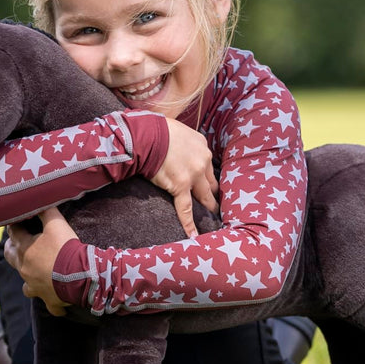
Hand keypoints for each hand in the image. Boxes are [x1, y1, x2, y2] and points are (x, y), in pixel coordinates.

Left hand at [4, 207, 74, 316]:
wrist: (81, 275)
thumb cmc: (66, 248)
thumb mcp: (56, 223)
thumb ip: (45, 211)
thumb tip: (38, 202)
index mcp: (24, 249)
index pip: (13, 232)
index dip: (15, 225)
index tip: (18, 220)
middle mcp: (24, 269)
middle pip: (10, 257)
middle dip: (11, 248)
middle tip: (15, 243)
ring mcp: (34, 286)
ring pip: (24, 284)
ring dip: (27, 277)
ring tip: (32, 271)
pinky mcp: (48, 298)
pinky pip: (46, 302)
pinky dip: (48, 299)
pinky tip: (53, 297)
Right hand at [151, 118, 218, 237]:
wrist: (147, 134)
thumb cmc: (157, 129)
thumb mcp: (177, 129)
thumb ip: (183, 142)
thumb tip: (177, 147)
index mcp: (202, 146)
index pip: (208, 166)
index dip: (208, 177)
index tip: (210, 185)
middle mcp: (202, 161)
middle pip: (211, 183)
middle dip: (214, 194)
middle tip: (217, 204)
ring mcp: (193, 175)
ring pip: (204, 196)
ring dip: (208, 207)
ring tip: (212, 218)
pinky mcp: (180, 186)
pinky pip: (185, 208)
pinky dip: (189, 223)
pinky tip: (194, 235)